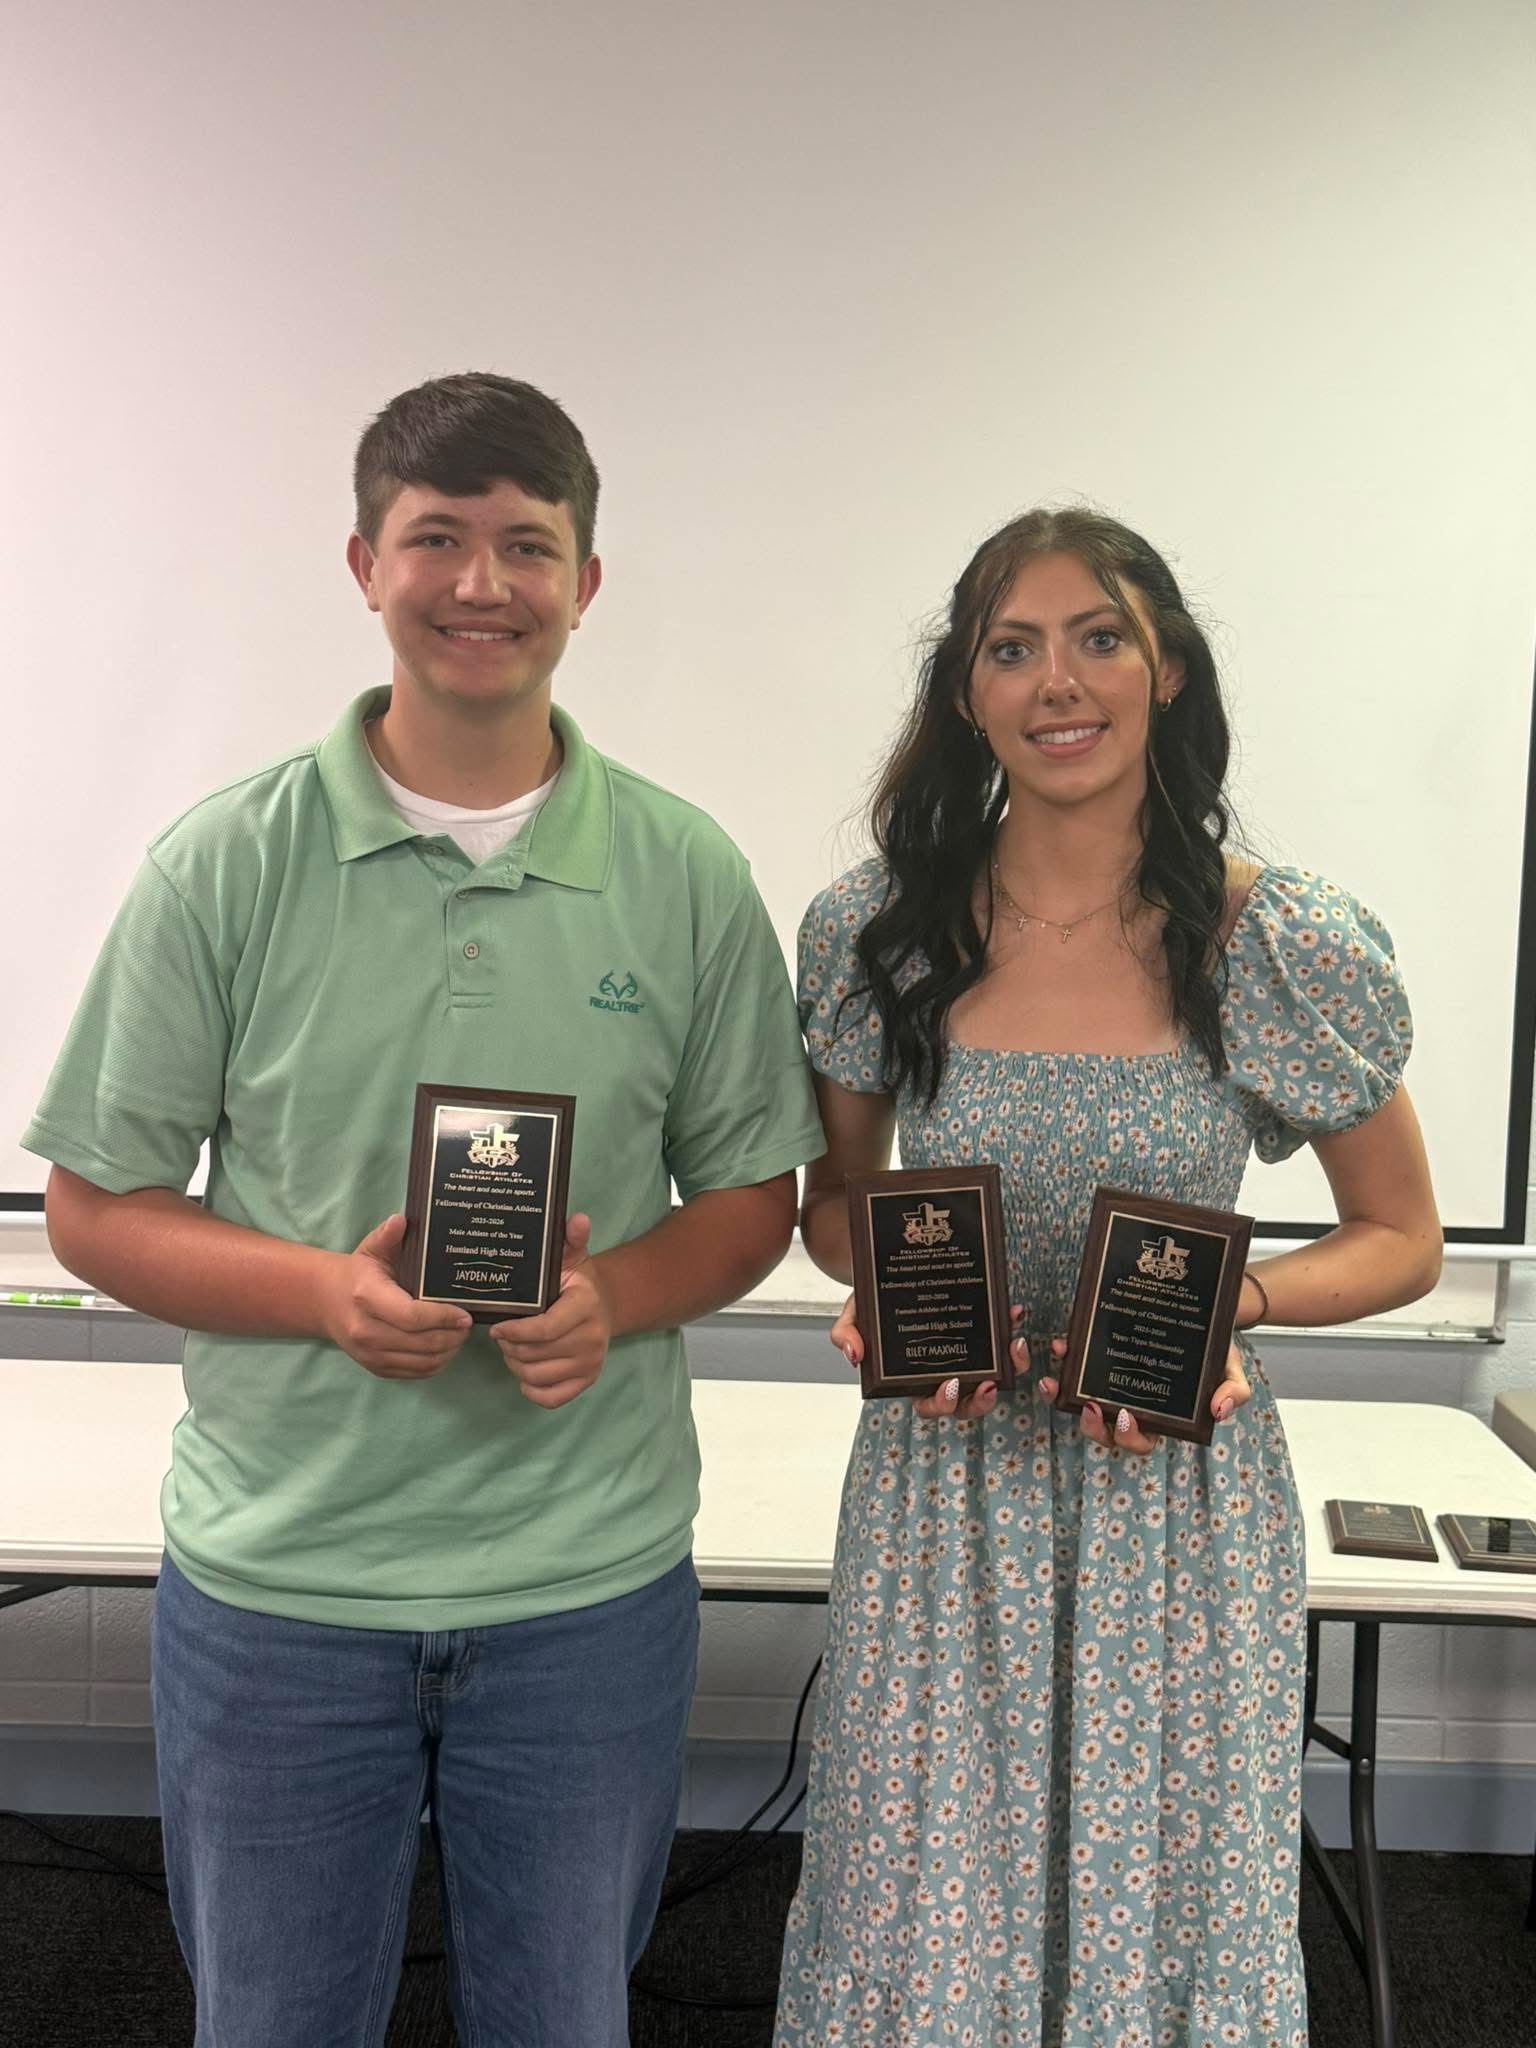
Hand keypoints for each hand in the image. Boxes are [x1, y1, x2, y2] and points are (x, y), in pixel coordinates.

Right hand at [318, 1214, 473, 1379]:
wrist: (325, 1302)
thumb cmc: (358, 1273)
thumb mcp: (372, 1249)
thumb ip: (388, 1236)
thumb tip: (400, 1220)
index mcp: (368, 1298)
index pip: (412, 1316)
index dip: (444, 1317)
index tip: (465, 1313)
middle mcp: (366, 1331)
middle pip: (423, 1343)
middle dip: (453, 1335)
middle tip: (468, 1323)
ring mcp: (370, 1354)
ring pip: (423, 1362)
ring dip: (448, 1351)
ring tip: (459, 1334)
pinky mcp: (375, 1368)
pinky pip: (415, 1374)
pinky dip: (435, 1364)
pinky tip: (445, 1348)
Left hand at [490, 1214, 611, 1408]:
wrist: (605, 1306)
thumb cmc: (577, 1282)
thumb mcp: (573, 1257)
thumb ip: (571, 1239)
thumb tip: (578, 1220)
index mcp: (585, 1305)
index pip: (545, 1329)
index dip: (514, 1331)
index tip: (497, 1326)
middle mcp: (592, 1338)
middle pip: (535, 1354)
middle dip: (510, 1346)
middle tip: (502, 1334)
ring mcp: (591, 1363)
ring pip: (536, 1376)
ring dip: (516, 1364)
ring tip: (512, 1348)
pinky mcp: (586, 1381)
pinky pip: (549, 1398)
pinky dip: (531, 1388)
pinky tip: (525, 1370)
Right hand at [830, 1294, 1028, 1421]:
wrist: (889, 1272)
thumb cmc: (873, 1302)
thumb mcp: (854, 1315)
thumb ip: (846, 1333)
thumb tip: (853, 1356)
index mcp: (912, 1379)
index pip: (927, 1405)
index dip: (941, 1404)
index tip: (950, 1386)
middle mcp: (943, 1373)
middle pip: (966, 1405)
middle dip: (980, 1402)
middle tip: (986, 1385)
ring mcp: (967, 1356)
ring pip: (995, 1378)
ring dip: (1010, 1370)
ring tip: (1013, 1348)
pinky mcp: (984, 1335)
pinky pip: (1004, 1345)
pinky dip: (1012, 1333)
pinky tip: (1014, 1313)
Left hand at [1038, 1336, 1251, 1452]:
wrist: (1202, 1312)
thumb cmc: (1214, 1352)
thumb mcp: (1231, 1370)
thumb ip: (1233, 1392)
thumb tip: (1219, 1411)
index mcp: (1160, 1417)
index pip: (1141, 1440)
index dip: (1129, 1437)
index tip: (1123, 1417)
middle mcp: (1131, 1404)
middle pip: (1104, 1431)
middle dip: (1090, 1427)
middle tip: (1087, 1407)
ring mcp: (1110, 1383)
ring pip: (1079, 1402)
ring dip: (1061, 1397)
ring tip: (1054, 1382)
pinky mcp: (1096, 1357)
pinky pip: (1072, 1366)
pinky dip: (1063, 1359)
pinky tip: (1061, 1345)